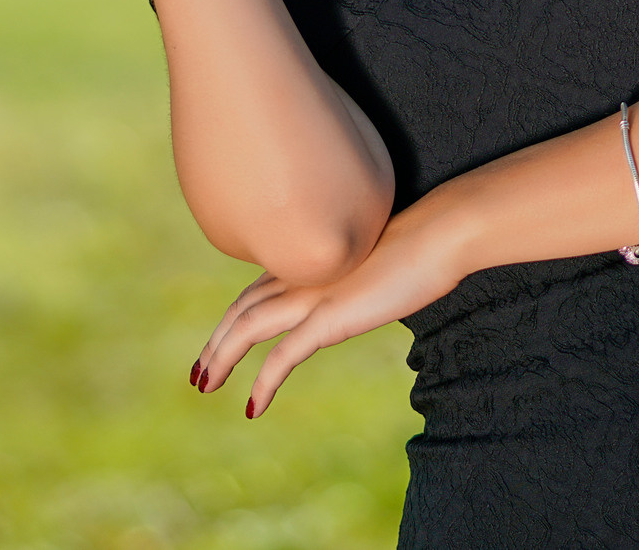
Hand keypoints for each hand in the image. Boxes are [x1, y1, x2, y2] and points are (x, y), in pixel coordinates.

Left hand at [189, 207, 466, 417]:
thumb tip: (357, 289)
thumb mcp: (376, 261)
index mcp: (309, 258)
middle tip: (199, 372)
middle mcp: (300, 272)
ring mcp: (312, 294)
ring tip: (206, 385)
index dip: (233, 318)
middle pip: (241, 309)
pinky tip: (252, 407)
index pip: (255, 291)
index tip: (222, 341)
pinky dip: (263, 382)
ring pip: (247, 328)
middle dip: (216, 342)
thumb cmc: (419, 243)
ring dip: (221, 357)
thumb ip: (355, 276)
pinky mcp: (331, 317)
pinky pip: (283, 356)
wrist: (439, 232)